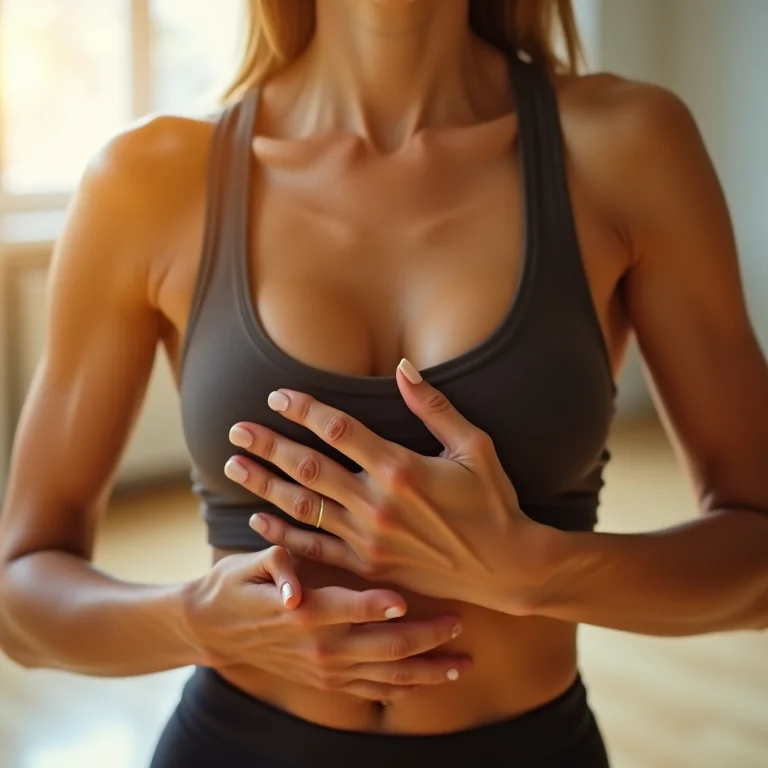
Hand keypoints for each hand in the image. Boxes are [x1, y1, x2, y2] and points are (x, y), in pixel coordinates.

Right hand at [182, 546, 469, 700]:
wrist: (212, 629)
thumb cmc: (237, 584)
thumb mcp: (251, 563)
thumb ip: (278, 565)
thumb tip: (295, 586)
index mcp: (305, 612)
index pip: (355, 608)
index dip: (385, 605)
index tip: (415, 599)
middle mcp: (320, 646)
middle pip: (385, 646)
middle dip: (428, 637)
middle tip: (460, 624)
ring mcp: (325, 670)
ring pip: (387, 677)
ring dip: (428, 671)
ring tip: (462, 664)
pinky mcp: (325, 682)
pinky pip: (372, 692)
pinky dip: (403, 688)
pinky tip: (428, 681)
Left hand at [224, 360, 555, 613]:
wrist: (505, 567)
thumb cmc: (493, 502)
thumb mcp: (475, 447)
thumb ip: (434, 407)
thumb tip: (403, 366)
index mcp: (402, 468)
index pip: (339, 430)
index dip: (304, 409)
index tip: (277, 395)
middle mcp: (378, 503)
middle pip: (309, 467)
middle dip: (268, 445)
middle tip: (235, 430)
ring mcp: (369, 538)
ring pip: (304, 508)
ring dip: (265, 486)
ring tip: (232, 468)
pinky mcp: (368, 565)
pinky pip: (316, 550)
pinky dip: (284, 536)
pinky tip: (258, 523)